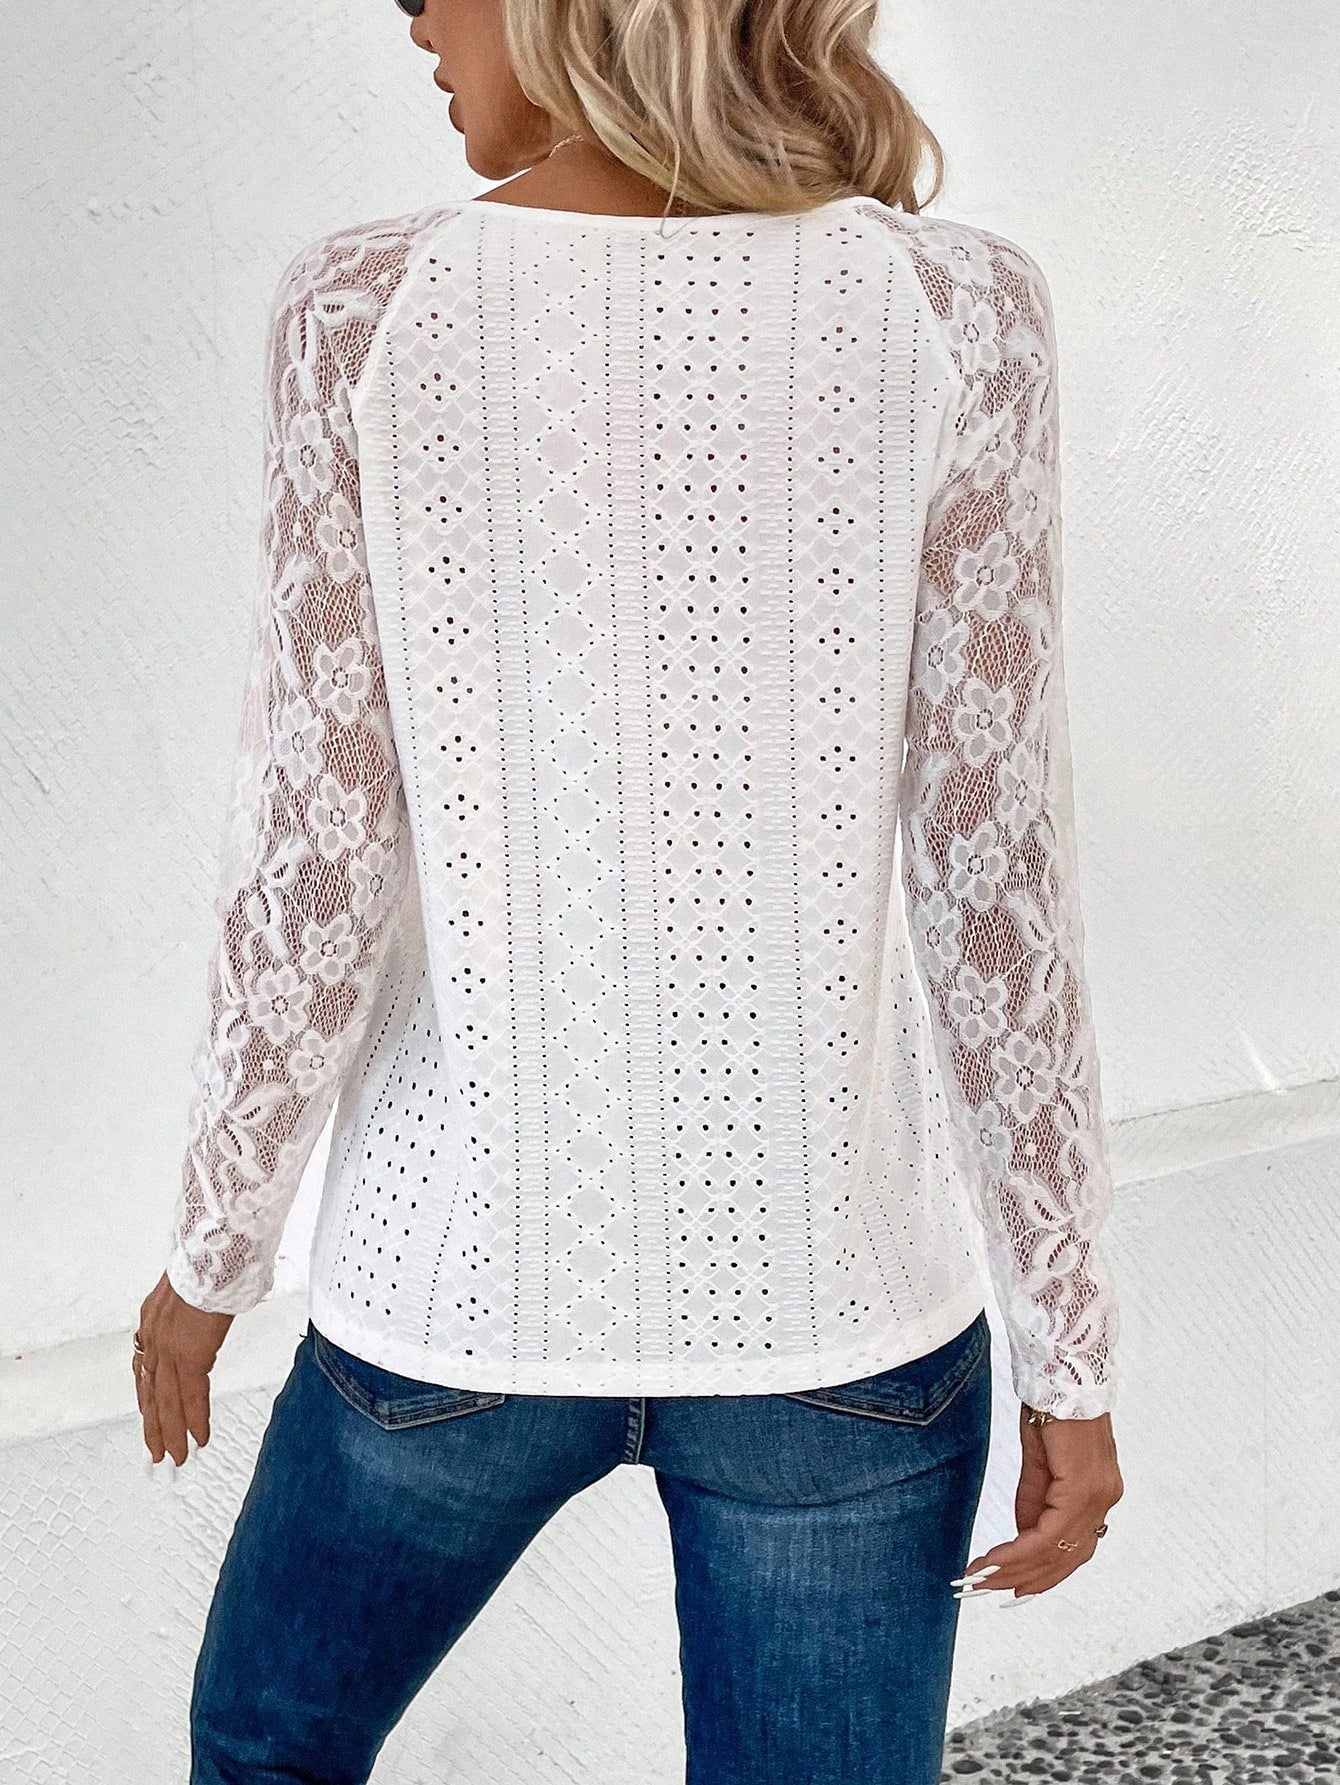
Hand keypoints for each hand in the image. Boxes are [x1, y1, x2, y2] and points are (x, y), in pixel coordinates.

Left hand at [133, 1274, 233, 1466]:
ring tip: (176, 1456)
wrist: (215, 1251)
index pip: (146, 1369)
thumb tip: (209, 1314)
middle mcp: (155, 1336)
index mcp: (154, 1319)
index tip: (151, 1416)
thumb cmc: (213, 1258)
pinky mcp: (189, 1355)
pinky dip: (194, 1421)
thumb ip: (196, 1307)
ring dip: (171, 1432)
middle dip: (154, 1424)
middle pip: (151, 1391)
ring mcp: (169, 1348)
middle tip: (157, 1451)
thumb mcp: (196, 1285)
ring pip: (166, 1401)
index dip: (149, 1396)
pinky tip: (198, 1438)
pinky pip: (190, 1397)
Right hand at [955, 1405, 1122, 1600]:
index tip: (1005, 1583)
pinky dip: (1021, 1548)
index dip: (1039, 1571)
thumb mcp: (1039, 1459)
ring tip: (982, 1578)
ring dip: (1017, 1568)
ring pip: (1058, 1550)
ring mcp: (1098, 1494)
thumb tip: (1023, 1534)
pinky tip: (997, 1557)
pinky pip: (1050, 1531)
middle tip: (986, 1589)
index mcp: (1097, 1492)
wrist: (1062, 1369)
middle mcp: (1105, 1498)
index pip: (1070, 1547)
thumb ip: (1034, 1498)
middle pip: (1066, 1557)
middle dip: (1024, 1578)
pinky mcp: (1083, 1486)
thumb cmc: (1051, 1405)